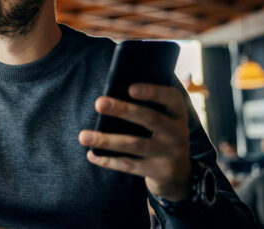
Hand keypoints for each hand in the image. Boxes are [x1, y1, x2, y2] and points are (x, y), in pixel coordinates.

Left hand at [78, 83, 191, 201]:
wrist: (179, 175)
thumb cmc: (160, 136)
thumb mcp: (163, 121)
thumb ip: (147, 108)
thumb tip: (110, 96)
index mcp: (177, 114)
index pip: (171, 98)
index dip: (152, 92)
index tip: (130, 88)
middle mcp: (178, 133)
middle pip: (149, 118)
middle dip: (122, 110)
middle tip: (98, 103)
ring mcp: (170, 154)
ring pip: (135, 144)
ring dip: (106, 140)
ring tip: (83, 136)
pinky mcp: (160, 172)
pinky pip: (130, 165)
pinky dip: (108, 160)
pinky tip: (91, 155)